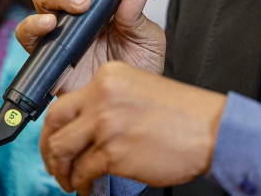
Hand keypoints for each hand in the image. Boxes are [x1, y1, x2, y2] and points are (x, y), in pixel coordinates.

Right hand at [14, 0, 166, 93]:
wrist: (125, 106)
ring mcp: (58, 30)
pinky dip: (33, 23)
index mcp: (99, 0)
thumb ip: (138, 16)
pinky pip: (26, 33)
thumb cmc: (137, 67)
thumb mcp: (146, 40)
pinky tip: (50, 23)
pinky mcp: (45, 52)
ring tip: (80, 4)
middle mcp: (75, 10)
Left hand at [39, 61, 226, 193]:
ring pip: (63, 150)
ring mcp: (106, 124)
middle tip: (55, 164)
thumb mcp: (139, 90)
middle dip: (48, 150)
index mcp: (109, 76)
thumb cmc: (183, 115)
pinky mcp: (113, 151)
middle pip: (54, 124)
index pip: (64, 102)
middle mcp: (102, 95)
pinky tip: (89, 188)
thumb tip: (81, 127)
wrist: (211, 130)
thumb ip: (107, 101)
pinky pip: (83, 172)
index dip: (55, 128)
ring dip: (62, 171)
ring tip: (71, 181)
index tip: (56, 141)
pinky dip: (81, 184)